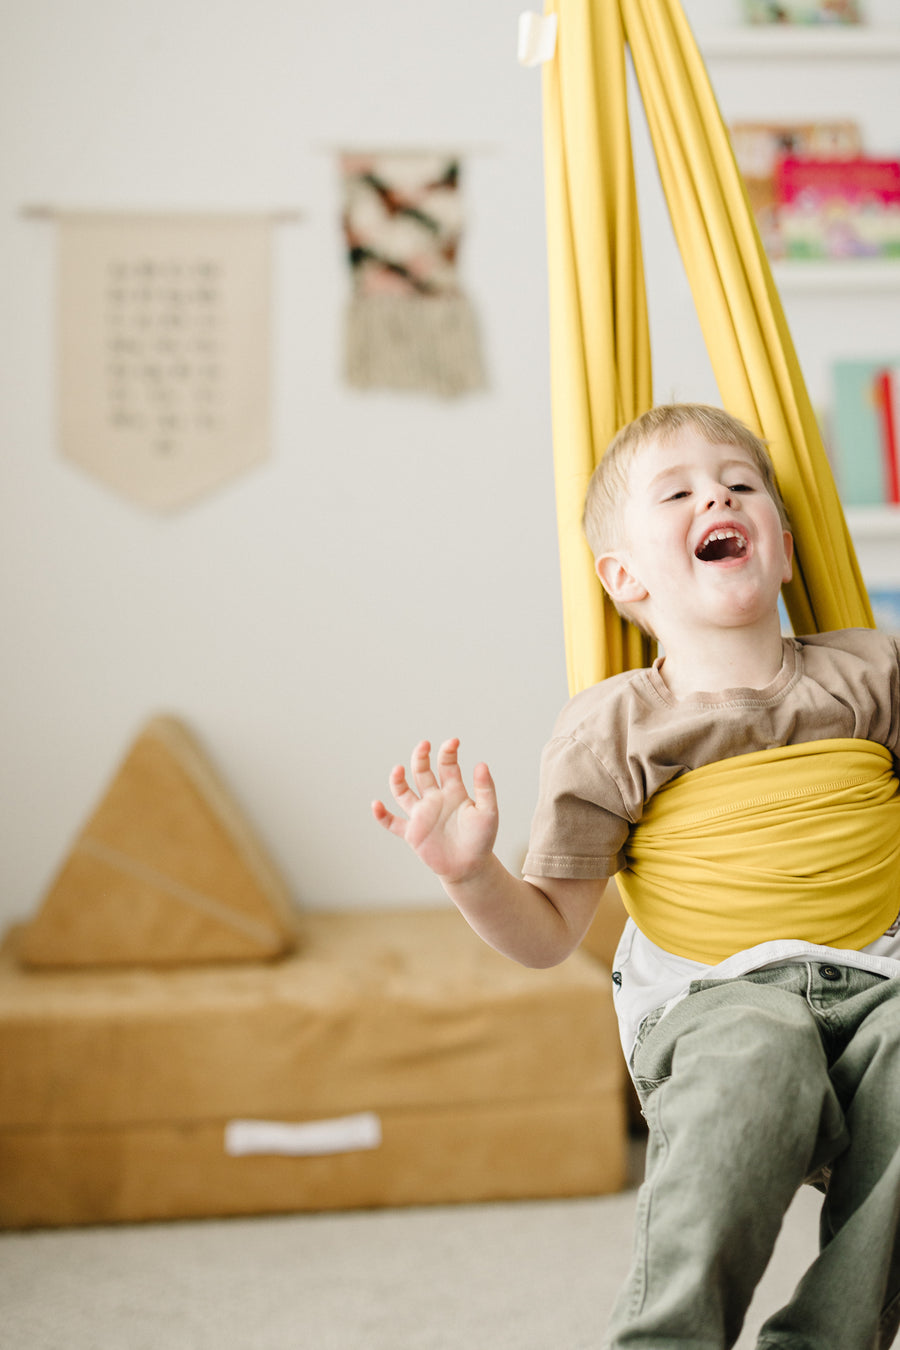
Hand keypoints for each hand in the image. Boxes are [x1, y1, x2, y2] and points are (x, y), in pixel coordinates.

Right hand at [372, 739, 498, 884]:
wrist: (471, 867)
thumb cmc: (482, 839)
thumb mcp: (488, 812)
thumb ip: (485, 789)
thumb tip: (481, 764)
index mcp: (453, 791)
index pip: (446, 765)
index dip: (447, 752)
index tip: (454, 742)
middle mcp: (434, 799)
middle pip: (422, 773)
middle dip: (421, 758)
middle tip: (424, 745)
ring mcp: (422, 815)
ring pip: (404, 793)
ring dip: (398, 781)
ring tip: (398, 770)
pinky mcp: (412, 833)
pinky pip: (393, 823)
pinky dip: (382, 815)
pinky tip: (376, 805)